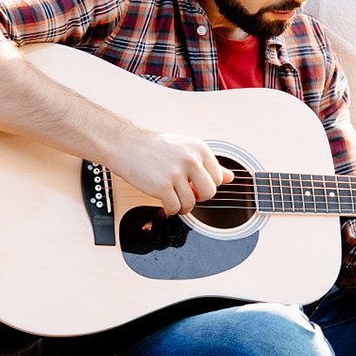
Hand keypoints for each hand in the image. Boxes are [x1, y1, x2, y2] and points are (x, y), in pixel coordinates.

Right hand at [108, 128, 233, 215]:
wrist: (126, 145)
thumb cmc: (154, 147)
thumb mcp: (185, 148)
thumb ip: (208, 163)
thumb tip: (230, 177)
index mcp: (199, 148)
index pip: (218, 178)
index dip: (206, 185)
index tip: (195, 184)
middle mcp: (190, 159)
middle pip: (209, 193)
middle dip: (198, 197)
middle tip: (186, 193)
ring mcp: (176, 173)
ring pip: (191, 203)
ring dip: (182, 206)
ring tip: (173, 198)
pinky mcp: (162, 186)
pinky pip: (175, 208)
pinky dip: (170, 210)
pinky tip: (164, 202)